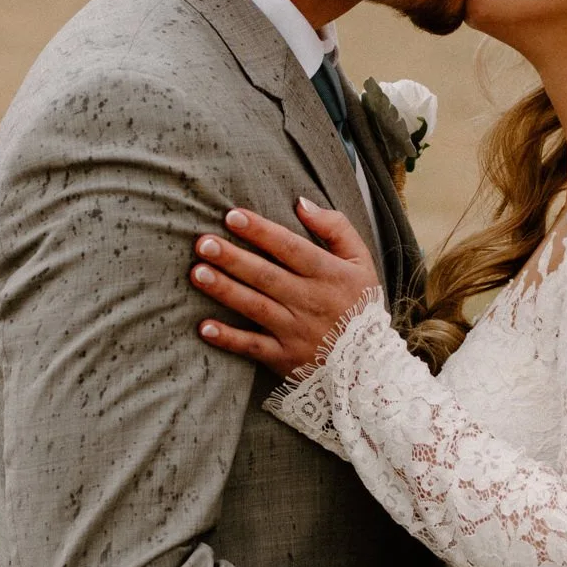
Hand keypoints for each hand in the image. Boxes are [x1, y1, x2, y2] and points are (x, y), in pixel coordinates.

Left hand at [192, 200, 375, 378]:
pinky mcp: (284, 357)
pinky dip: (228, 339)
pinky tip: (204, 327)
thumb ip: (336, 227)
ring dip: (225, 290)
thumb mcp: (360, 261)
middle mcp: (310, 301)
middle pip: (266, 275)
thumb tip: (301, 203)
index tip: (232, 216)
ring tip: (198, 273)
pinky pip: (253, 347)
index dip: (261, 231)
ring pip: (255, 307)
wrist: (369, 364)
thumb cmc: (359, 304)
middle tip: (203, 243)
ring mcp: (295, 331)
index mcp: (328, 274)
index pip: (290, 248)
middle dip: (233, 258)